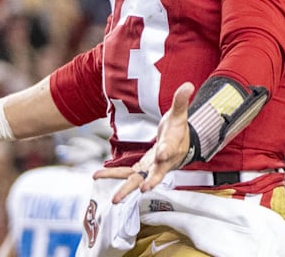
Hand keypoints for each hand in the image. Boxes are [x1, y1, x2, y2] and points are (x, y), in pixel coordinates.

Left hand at [106, 81, 194, 203]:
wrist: (179, 146)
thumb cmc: (178, 130)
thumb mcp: (179, 114)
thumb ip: (181, 101)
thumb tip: (188, 85)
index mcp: (173, 147)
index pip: (170, 150)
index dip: (167, 152)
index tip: (162, 154)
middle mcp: (163, 163)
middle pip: (157, 174)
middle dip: (151, 181)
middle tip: (144, 188)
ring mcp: (151, 168)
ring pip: (139, 179)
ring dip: (127, 189)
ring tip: (114, 199)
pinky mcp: (141, 169)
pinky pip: (126, 173)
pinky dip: (112, 174)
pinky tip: (96, 175)